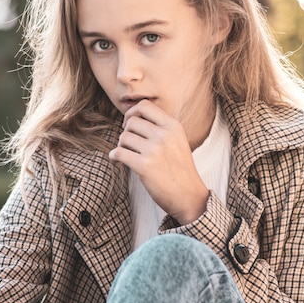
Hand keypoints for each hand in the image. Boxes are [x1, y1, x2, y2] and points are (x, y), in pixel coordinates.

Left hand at [109, 100, 208, 224]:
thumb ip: (160, 128)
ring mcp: (154, 150)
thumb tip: (132, 116)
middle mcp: (164, 135)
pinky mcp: (144, 166)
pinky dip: (114, 157)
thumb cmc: (180, 170)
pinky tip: (117, 161)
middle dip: (126, 133)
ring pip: (123, 137)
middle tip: (129, 145)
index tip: (128, 124)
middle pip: (131, 122)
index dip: (131, 112)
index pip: (144, 106)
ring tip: (127, 155)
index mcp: (173, 126)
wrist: (189, 196)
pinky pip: (119, 153)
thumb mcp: (177, 141)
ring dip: (121, 146)